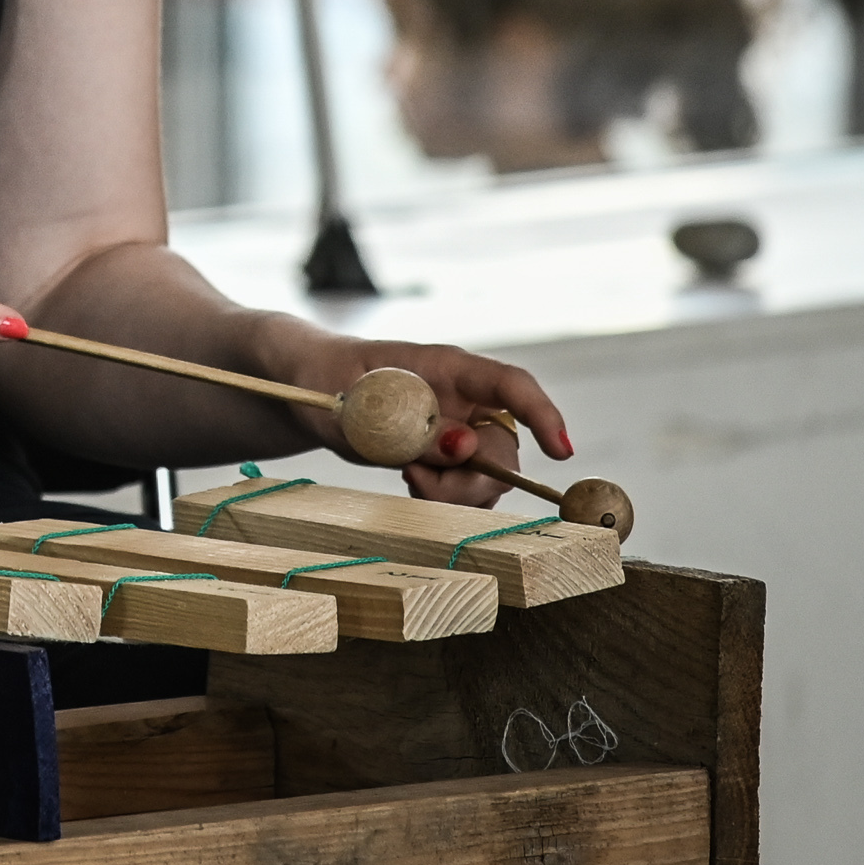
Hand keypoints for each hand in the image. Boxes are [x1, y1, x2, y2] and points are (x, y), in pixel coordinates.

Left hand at [258, 325, 574, 504]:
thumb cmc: (323, 379)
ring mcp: (454, 427)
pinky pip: (464, 485)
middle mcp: (460, 398)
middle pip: (503, 447)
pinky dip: (444, 496)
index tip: (561, 451)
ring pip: (487, 473)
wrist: (302, 384)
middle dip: (474, 478)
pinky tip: (412, 481)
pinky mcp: (441, 454)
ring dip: (456, 491)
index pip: (511, 385)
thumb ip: (412, 426)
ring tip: (409, 477)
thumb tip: (466, 448)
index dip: (543, 415)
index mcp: (446, 368)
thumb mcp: (359, 405)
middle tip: (420, 481)